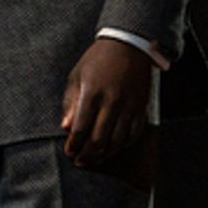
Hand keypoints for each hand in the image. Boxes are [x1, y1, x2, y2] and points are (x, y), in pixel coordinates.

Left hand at [60, 37, 151, 166]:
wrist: (128, 45)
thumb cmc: (97, 60)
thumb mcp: (77, 76)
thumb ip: (70, 102)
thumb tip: (66, 127)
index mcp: (92, 93)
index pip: (81, 127)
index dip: (74, 144)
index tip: (69, 152)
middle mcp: (112, 102)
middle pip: (99, 138)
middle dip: (88, 154)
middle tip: (80, 162)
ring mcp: (129, 106)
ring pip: (118, 140)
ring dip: (106, 153)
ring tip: (96, 158)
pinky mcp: (141, 107)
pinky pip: (134, 133)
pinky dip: (124, 145)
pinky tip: (114, 149)